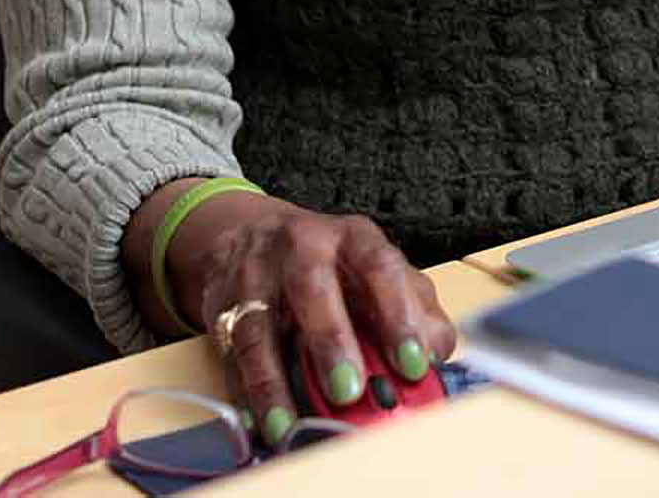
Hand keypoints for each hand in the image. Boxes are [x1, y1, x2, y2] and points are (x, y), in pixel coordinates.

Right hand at [151, 189, 457, 446]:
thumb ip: (414, 308)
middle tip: (350, 391)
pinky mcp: (222, 305)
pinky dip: (249, 391)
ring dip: (276, 380)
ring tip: (293, 423)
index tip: (414, 363)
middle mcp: (302, 247)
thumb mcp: (378, 273)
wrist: (251, 235)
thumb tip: (436, 355)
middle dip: (332, 341)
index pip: (382, 267)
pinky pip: (233, 353)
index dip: (399, 315)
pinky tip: (265, 420)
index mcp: (354, 238)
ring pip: (261, 325)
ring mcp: (256, 273)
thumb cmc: (331, 265)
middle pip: (314, 287)